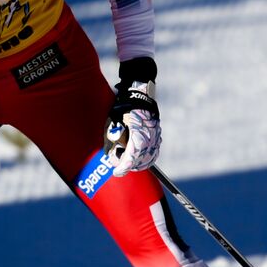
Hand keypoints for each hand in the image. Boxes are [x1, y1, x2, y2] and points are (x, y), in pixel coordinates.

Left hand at [105, 57, 160, 176]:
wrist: (138, 95)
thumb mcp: (112, 124)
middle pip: (139, 161)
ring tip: (127, 164)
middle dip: (128, 166)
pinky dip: (147, 159)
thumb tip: (109, 154)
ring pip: (148, 158)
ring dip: (137, 164)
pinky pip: (154, 152)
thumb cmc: (121, 108)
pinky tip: (140, 161)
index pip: (131, 158)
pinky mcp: (157, 135)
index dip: (122, 167)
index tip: (116, 172)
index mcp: (138, 136)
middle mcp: (149, 138)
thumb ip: (111, 140)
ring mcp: (155, 137)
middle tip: (118, 166)